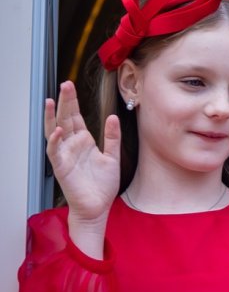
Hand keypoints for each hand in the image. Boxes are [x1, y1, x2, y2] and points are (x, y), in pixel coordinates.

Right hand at [45, 81, 120, 222]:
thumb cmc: (102, 185)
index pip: (76, 117)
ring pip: (55, 131)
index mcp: (84, 141)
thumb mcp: (112, 157)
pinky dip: (55, 140)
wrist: (98, 207)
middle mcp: (72, 145)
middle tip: (65, 84)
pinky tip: (59, 130)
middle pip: (65, 119)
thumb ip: (112, 137)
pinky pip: (55, 151)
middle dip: (65, 102)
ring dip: (53, 116)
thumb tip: (113, 117)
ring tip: (53, 100)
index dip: (73, 102)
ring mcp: (65, 155)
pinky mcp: (61, 167)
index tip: (71, 85)